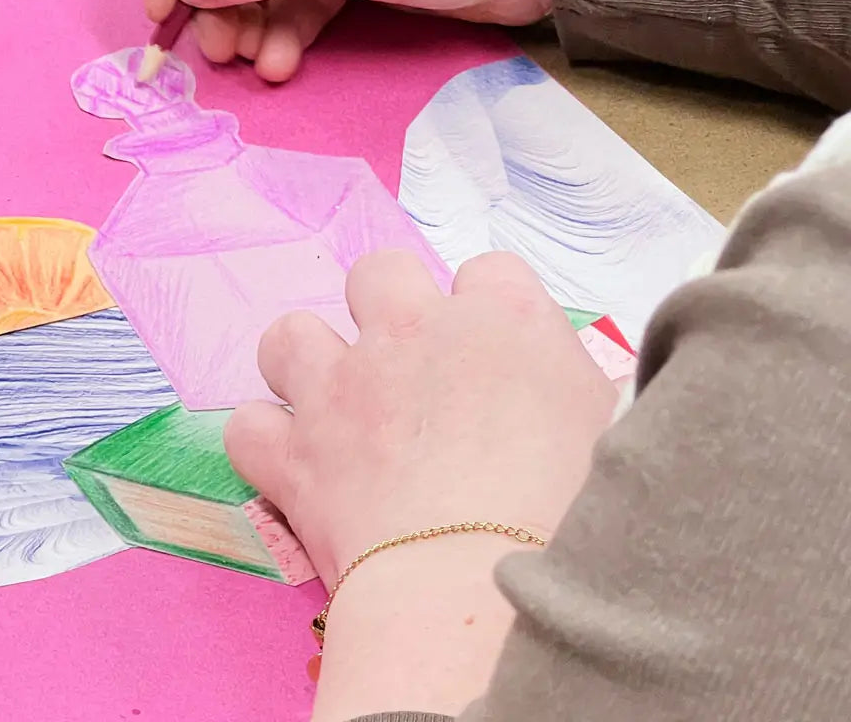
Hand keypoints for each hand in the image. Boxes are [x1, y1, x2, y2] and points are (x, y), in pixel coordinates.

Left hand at [225, 250, 616, 717]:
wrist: (481, 586)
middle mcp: (412, 331)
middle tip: (406, 369)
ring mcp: (342, 385)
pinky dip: (266, 446)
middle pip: (380, 272)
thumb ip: (575, 389)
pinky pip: (249, 425)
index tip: (493, 358)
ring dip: (306, 365)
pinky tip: (292, 469)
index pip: (490, 271)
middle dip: (386, 308)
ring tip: (330, 406)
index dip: (488, 311)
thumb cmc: (572, 516)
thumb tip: (570, 390)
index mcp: (502, 319)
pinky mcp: (295, 449)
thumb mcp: (609, 435)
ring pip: (290, 334)